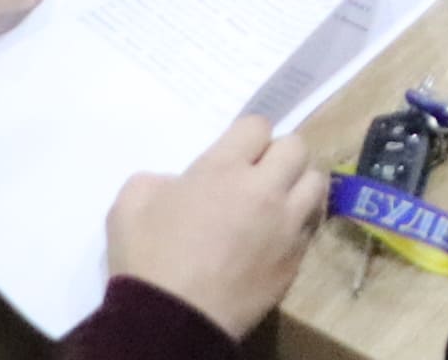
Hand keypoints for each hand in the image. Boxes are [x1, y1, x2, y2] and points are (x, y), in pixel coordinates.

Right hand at [106, 112, 322, 340]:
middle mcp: (265, 190)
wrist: (171, 321)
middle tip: (258, 175)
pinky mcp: (294, 261)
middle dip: (278, 155)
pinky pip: (310, 228)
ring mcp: (285, 226)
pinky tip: (277, 237)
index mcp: (224, 169)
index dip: (245, 137)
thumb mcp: (131, 202)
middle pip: (296, 148)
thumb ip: (158, 179)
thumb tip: (177, 184)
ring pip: (316, 184)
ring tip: (278, 201)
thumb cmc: (148, 258)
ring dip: (298, 186)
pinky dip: (298, 225)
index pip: (257, 126)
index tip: (235, 154)